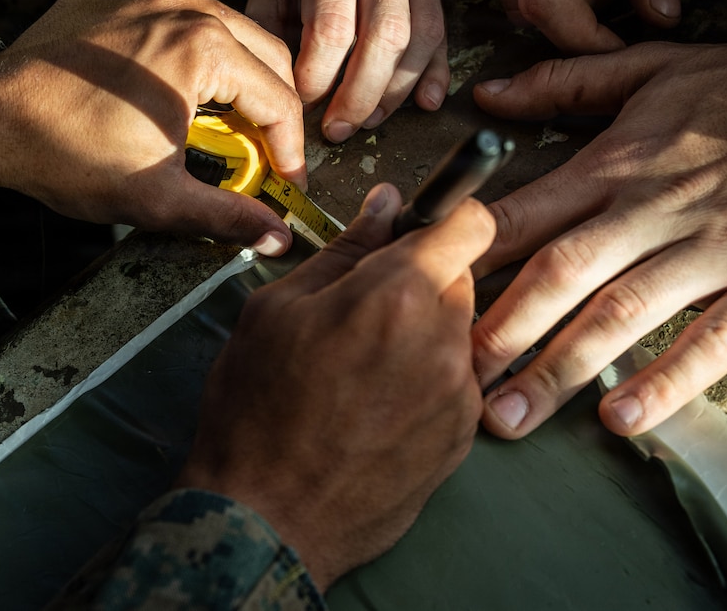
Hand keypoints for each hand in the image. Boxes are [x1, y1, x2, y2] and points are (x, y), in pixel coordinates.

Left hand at [0, 0, 304, 255]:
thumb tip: (276, 239)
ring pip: (222, 26)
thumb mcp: (158, 197)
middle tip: (262, 151)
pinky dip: (182, 45)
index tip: (287, 180)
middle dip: (270, 106)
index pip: (278, 99)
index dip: (290, 149)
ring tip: (218, 120)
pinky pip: (171, 11)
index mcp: (203, 46)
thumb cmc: (65, 155)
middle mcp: (181, 1)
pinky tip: (167, 84)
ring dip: (231, 73)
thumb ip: (228, 216)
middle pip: (263, 53)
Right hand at [176, 183, 495, 589]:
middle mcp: (444, 340)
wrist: (266, 520)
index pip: (471, 223)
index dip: (445, 219)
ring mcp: (459, 394)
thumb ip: (344, 251)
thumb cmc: (255, 410)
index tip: (418, 231)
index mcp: (397, 295)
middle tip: (365, 309)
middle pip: (461, 276)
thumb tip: (385, 205)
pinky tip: (378, 405)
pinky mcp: (462, 437)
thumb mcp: (276, 310)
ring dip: (425, 330)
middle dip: (422, 278)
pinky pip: (456, 381)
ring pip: (457, 330)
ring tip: (366, 366)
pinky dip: (428, 378)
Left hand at [247, 0, 447, 143]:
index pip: (334, 28)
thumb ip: (272, 33)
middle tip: (337, 130)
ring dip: (394, 93)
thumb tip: (282, 96)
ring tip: (367, 121)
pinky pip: (441, 36)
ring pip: (418, 41)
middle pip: (384, 38)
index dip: (319, 78)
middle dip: (359, 96)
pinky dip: (435, 75)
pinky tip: (424, 103)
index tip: (302, 105)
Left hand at [470, 35, 726, 436]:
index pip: (529, 213)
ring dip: (563, 367)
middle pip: (564, 271)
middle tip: (454, 379)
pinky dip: (668, 381)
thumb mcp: (651, 71)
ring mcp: (716, 249)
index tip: (425, 299)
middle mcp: (655, 208)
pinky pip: (714, 340)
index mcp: (617, 163)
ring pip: (626, 313)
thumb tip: (485, 93)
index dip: (471, 258)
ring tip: (513, 417)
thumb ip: (562, 84)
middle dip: (502, 328)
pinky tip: (622, 420)